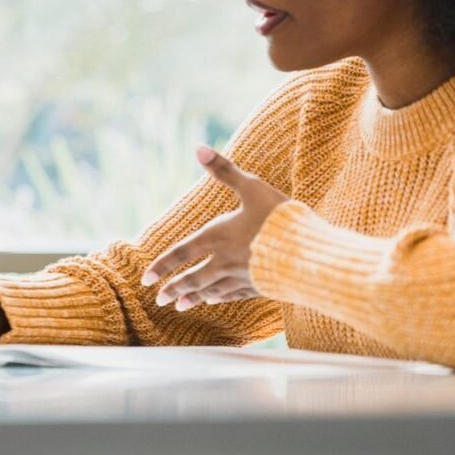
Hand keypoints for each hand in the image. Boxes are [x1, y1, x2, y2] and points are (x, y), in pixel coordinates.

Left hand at [140, 146, 288, 310]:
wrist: (309, 253)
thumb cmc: (279, 217)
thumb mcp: (252, 187)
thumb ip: (224, 170)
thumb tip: (198, 148)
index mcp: (218, 236)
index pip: (181, 254)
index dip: (161, 266)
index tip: (145, 279)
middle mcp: (225, 261)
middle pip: (193, 278)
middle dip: (173, 289)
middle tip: (158, 299)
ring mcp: (242, 277)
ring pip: (211, 290)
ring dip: (193, 297)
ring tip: (179, 306)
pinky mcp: (260, 286)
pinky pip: (233, 295)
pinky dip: (219, 297)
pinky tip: (213, 300)